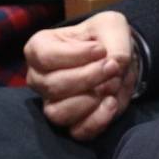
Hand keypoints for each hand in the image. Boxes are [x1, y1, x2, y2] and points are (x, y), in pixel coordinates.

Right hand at [25, 12, 138, 140]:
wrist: (119, 58)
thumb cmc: (105, 37)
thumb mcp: (113, 26)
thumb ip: (114, 44)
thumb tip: (112, 70)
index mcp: (39, 48)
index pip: (45, 56)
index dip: (76, 55)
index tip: (101, 49)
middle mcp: (39, 78)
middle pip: (53, 86)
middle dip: (89, 77)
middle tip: (113, 67)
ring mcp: (52, 103)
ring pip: (58, 113)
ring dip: (90, 100)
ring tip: (111, 84)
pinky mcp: (71, 122)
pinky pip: (77, 132)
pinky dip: (97, 120)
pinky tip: (112, 102)